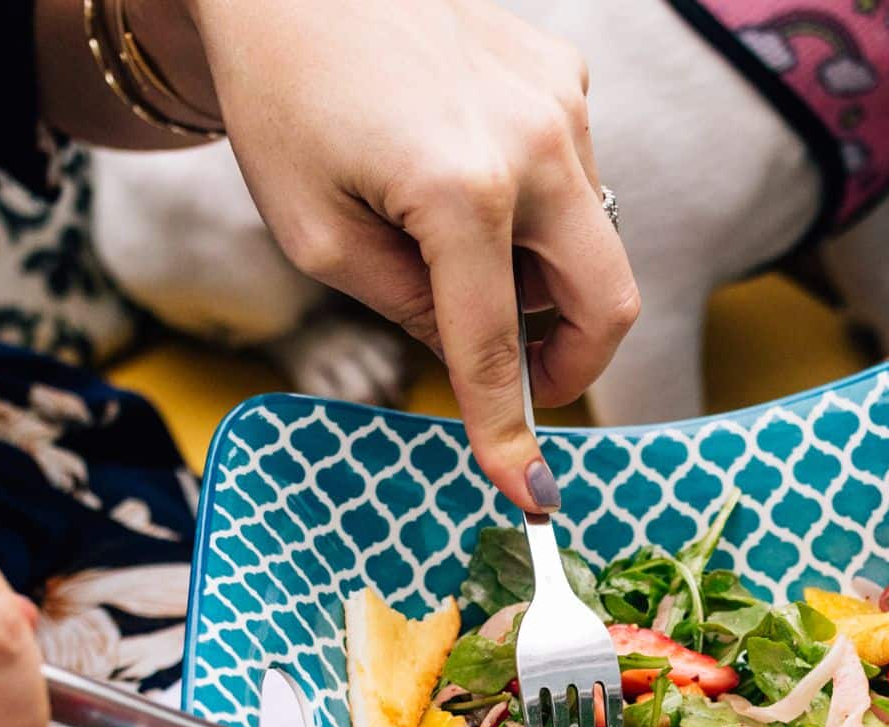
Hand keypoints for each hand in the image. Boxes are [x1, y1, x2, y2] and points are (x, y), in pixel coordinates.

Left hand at [179, 0, 638, 512]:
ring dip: (536, 267)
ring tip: (444, 238)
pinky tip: (456, 164)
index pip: (501, 345)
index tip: (534, 495)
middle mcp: (536, 143)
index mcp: (461, 191)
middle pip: (606, 298)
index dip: (511, 431)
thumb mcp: (316, 235)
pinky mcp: (564, 69)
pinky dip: (530, 200)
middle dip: (573, 359)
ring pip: (589, 234)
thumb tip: (481, 355)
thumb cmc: (282, 99)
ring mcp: (563, 99)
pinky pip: (572, 169)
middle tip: (523, 382)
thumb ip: (408, 308)